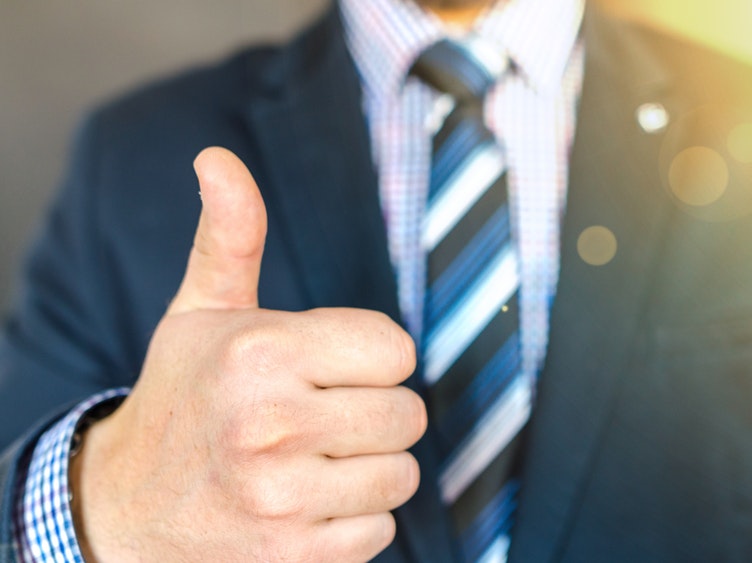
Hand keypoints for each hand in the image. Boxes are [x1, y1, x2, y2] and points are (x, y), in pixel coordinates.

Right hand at [70, 147, 425, 561]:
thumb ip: (229, 236)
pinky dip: (353, 519)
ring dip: (367, 467)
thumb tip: (217, 159)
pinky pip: (380, 529)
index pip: (396, 348)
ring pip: (401, 473)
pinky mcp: (294, 555)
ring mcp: (283, 497)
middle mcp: (272, 424)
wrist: (129, 508)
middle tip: (321, 414)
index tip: (333, 365)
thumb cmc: (182, 399)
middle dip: (373, 412)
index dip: (371, 357)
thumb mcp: (201, 313)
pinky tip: (306, 503)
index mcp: (261, 352)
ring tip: (312, 459)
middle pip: (408, 413)